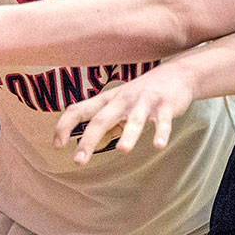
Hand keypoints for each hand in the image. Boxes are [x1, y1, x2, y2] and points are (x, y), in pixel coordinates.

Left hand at [53, 62, 194, 164]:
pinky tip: (159, 145)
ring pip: (134, 119)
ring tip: (123, 150)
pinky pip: (162, 120)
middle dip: (89, 139)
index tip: (57, 145)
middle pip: (102, 119)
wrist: (178, 73)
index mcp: (109, 100)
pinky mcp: (166, 105)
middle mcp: (123, 99)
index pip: (79, 109)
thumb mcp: (121, 104)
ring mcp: (145, 101)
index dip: (65, 125)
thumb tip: (90, 144)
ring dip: (129, 134)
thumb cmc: (143, 93)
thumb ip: (106, 123)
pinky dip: (161, 132)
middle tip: (78, 161)